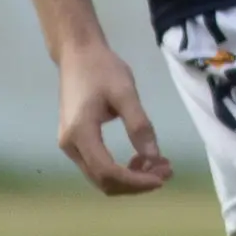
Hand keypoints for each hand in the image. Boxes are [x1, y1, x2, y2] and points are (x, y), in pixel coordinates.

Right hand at [58, 40, 171, 195]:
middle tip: (165, 171)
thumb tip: (154, 156)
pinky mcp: (74, 142)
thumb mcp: (125, 91)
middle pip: (103, 180)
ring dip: (129, 177)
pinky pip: (97, 165)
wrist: (77, 54)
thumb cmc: (102, 68)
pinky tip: (139, 158)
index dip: (135, 181)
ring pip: (99, 176)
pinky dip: (119, 168)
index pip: (107, 171)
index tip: (161, 177)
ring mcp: (70, 146)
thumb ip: (139, 124)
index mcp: (80, 133)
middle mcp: (71, 146)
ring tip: (157, 165)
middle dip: (135, 182)